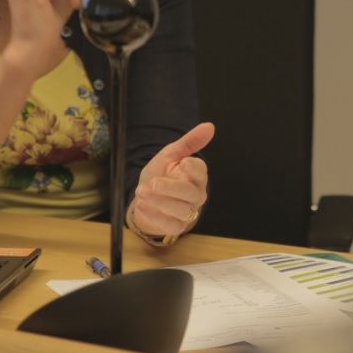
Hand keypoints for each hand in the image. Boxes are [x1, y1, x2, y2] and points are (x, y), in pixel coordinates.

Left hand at [131, 122, 213, 237]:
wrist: (145, 196)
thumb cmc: (162, 173)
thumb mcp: (171, 154)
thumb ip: (189, 142)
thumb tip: (210, 126)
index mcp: (197, 175)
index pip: (201, 171)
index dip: (194, 168)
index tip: (183, 162)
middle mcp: (196, 194)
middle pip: (191, 193)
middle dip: (170, 188)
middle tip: (152, 183)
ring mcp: (188, 212)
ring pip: (180, 210)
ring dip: (159, 201)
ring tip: (142, 192)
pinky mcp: (176, 227)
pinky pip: (169, 224)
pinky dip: (154, 215)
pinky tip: (142, 204)